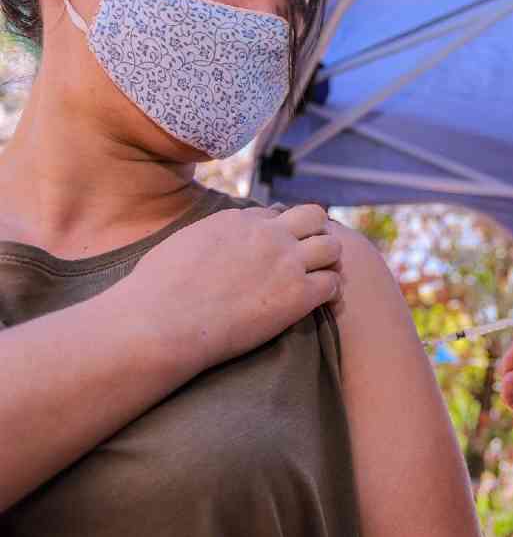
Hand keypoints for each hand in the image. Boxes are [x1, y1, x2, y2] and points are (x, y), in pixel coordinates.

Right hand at [119, 203, 341, 369]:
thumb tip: (208, 245)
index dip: (278, 233)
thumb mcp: (182, 244)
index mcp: (237, 219)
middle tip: (305, 261)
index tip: (273, 253)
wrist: (161, 322)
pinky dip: (328, 293)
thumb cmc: (156, 291)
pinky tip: (312, 305)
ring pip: (333, 246)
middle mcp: (267, 234)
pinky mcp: (297, 294)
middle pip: (314, 215)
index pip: (275, 214)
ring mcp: (286, 262)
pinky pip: (332, 284)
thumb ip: (208, 238)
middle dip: (314, 234)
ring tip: (314, 282)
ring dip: (327, 262)